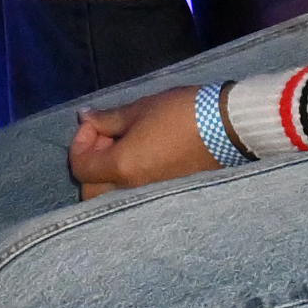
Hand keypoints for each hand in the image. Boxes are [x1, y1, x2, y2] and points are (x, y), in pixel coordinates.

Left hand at [68, 99, 223, 195]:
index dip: (80, 142)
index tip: (94, 124)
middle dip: (90, 164)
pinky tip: (140, 158)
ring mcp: (150, 198)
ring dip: (107, 176)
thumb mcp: (140, 109)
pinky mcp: (166, 197)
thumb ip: (107, 118)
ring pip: (112, 199)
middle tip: (106, 137)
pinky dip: (127, 183)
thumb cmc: (181, 113)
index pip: (80, 167)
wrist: (227, 128)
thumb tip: (85, 117)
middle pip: (91, 191)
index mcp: (121, 168)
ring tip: (124, 147)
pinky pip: (134, 197)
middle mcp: (132, 191)